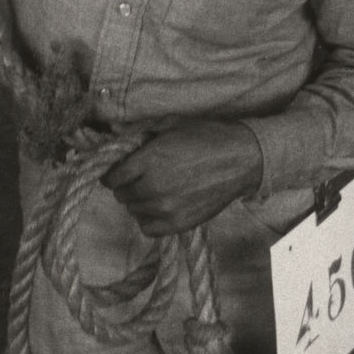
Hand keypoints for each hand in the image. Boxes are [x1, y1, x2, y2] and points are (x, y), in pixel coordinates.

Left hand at [100, 119, 263, 236]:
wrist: (241, 159)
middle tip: (140, 177)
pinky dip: (149, 219)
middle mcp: (153, 186)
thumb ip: (139, 132)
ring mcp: (166, 208)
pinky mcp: (180, 224)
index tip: (119, 170)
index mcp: (148, 160)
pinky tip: (159, 207)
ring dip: (138, 201)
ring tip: (154, 189)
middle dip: (126, 185)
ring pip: (133, 211)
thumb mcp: (169, 125)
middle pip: (121, 195)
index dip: (113, 173)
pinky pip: (148, 228)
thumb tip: (113, 133)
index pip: (112, 177)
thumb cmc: (205, 137)